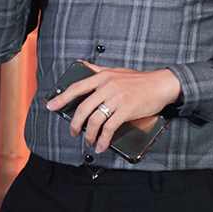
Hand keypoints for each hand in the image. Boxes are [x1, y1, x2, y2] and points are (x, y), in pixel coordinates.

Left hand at [46, 63, 177, 151]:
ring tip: (89, 141)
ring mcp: (116, 99)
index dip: (61, 98)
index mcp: (102, 76)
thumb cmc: (139, 79)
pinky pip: (109, 128)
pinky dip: (103, 139)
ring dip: (89, 135)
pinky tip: (101, 145)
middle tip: (73, 132)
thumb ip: (98, 70)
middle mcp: (107, 86)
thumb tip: (83, 66)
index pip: (77, 88)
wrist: (161, 84)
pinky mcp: (126, 110)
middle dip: (75, 124)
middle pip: (83, 108)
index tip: (51, 106)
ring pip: (94, 120)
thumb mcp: (116, 71)